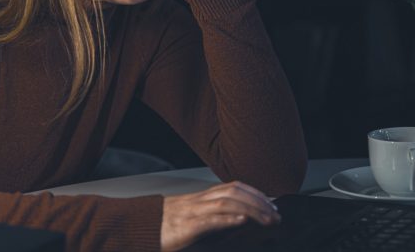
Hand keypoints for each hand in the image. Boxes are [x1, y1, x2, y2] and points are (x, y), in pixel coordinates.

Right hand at [160, 180, 280, 251]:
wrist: (137, 227)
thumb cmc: (164, 226)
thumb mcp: (191, 218)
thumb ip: (211, 217)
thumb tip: (237, 222)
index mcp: (201, 198)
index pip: (234, 187)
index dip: (255, 193)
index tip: (272, 203)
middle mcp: (199, 201)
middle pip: (234, 192)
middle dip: (259, 202)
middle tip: (277, 215)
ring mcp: (192, 212)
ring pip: (226, 203)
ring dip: (252, 210)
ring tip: (268, 219)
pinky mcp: (186, 228)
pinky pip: (209, 220)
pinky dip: (227, 219)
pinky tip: (241, 220)